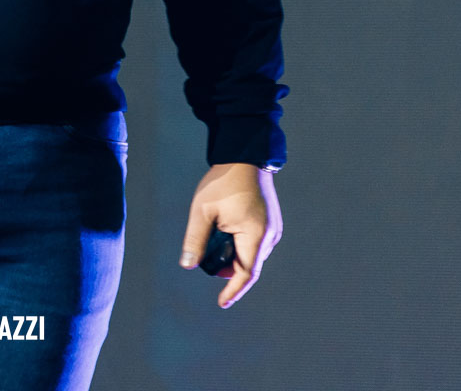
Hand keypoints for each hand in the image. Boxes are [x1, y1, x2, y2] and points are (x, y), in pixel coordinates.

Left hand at [179, 163, 281, 308]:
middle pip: (248, 266)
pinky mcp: (271, 223)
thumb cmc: (224, 182)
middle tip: (207, 260)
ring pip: (252, 255)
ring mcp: (272, 229)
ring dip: (234, 257)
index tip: (221, 303)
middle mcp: (269, 236)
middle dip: (228, 270)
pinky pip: (255, 244)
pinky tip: (225, 236)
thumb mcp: (203, 210)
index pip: (246, 274)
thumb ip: (195, 239)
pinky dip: (241, 247)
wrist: (246, 157)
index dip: (233, 291)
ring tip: (214, 243)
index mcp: (255, 235)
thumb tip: (188, 264)